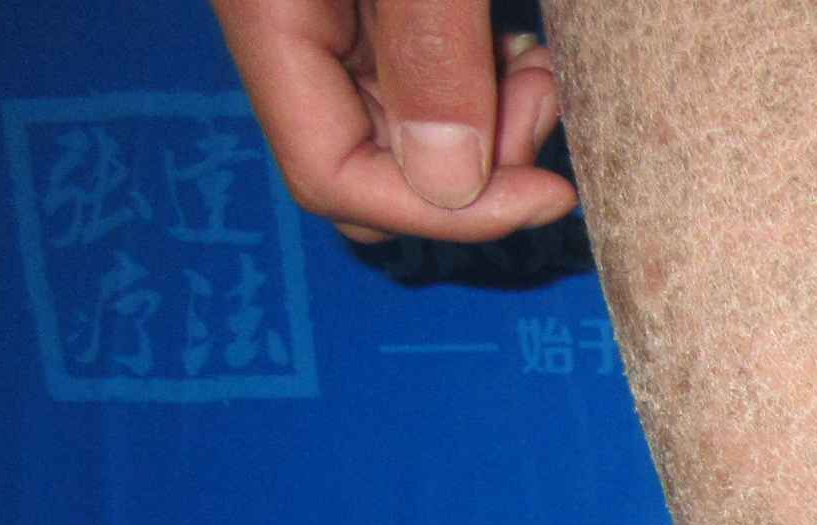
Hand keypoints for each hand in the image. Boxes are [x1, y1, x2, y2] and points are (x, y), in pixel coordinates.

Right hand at [212, 0, 578, 242]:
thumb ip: (429, 50)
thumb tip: (449, 183)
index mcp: (265, 13)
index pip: (331, 175)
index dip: (448, 211)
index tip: (551, 196)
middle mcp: (283, 29)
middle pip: (370, 165)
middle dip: (478, 166)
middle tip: (542, 98)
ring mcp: (323, 19)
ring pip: (404, 130)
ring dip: (491, 126)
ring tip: (540, 69)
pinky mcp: (364, 7)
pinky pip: (416, 79)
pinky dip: (477, 85)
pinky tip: (521, 54)